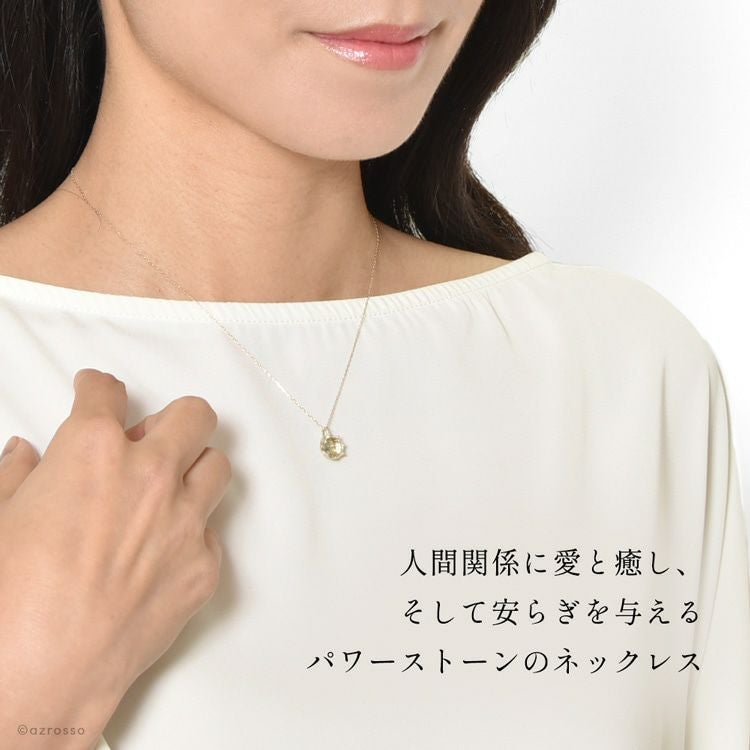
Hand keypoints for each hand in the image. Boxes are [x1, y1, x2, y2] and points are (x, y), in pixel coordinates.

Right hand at [0, 368, 230, 748]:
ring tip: (166, 490)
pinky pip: (211, 531)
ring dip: (193, 469)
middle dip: (172, 420)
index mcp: (94, 451)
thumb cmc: (9, 599)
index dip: (98, 388)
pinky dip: (191, 532)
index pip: (107, 392)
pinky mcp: (205, 565)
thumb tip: (25, 456)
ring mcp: (186, 520)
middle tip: (149, 438)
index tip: (97, 391)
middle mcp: (152, 475)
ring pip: (216, 466)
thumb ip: (17, 477)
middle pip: (193, 415)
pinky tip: (161, 553)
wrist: (40, 676)